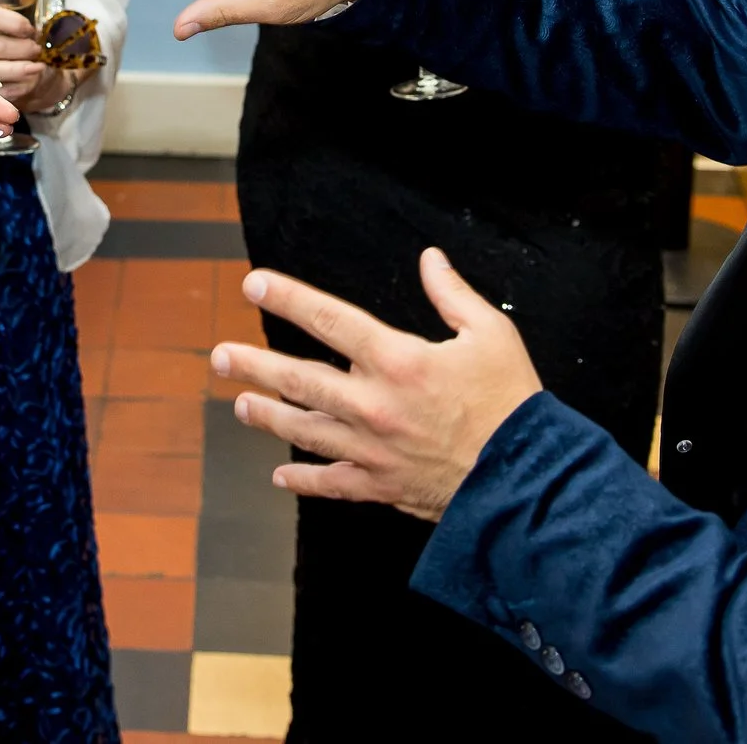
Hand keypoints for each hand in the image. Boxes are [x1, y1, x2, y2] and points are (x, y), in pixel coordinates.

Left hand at [209, 249, 542, 520]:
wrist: (527, 479)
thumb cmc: (512, 402)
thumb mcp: (491, 333)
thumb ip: (453, 294)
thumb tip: (430, 259)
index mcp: (398, 360)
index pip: (330, 321)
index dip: (289, 298)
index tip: (254, 284)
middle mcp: (374, 404)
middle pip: (299, 379)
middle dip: (254, 366)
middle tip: (219, 357)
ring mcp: (372, 449)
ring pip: (305, 431)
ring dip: (267, 416)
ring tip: (240, 405)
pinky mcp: (381, 487)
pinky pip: (331, 483)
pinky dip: (304, 481)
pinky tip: (281, 476)